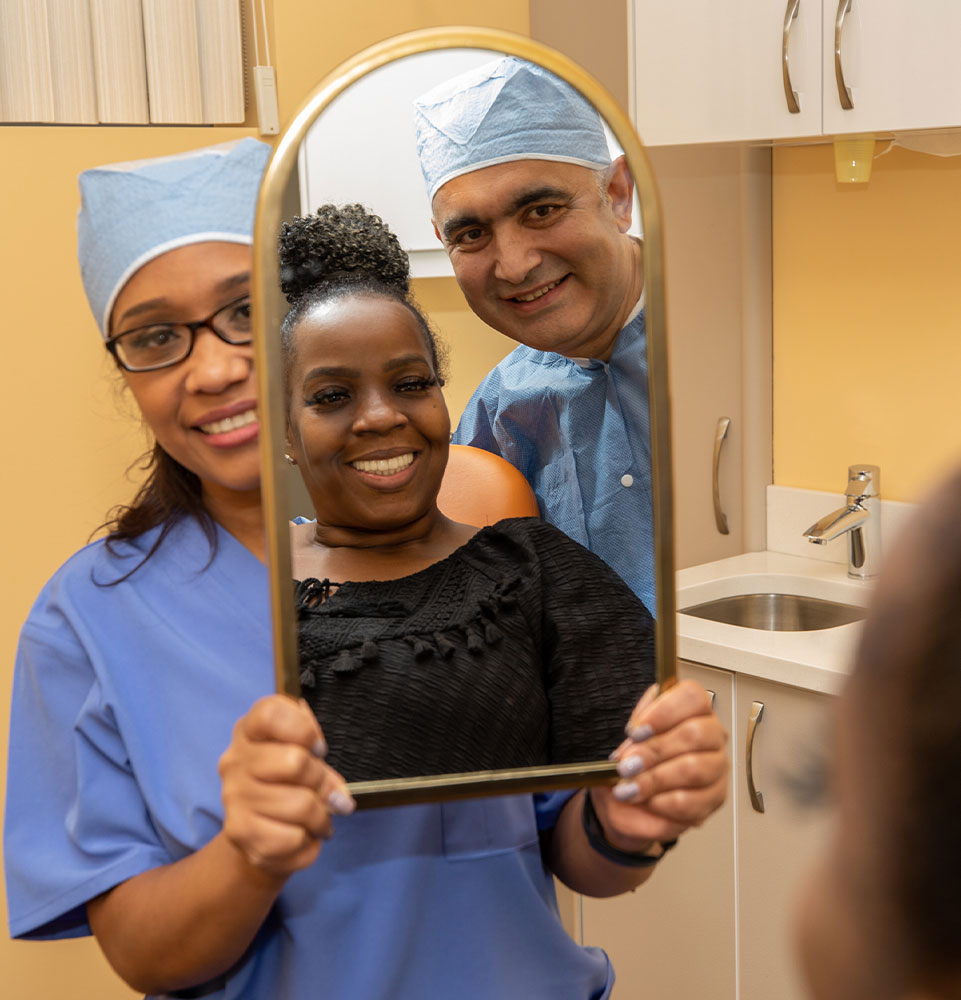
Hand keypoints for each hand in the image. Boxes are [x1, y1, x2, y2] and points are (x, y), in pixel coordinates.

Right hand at [218, 695, 353, 876]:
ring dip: (320, 817)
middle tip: (324, 792)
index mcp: (250, 731)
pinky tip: (301, 836)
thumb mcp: (306, 756)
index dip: (304, 730)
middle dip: (321, 781)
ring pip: (300, 805)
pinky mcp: (238, 832)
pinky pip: (291, 839)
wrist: (258, 830)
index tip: (318, 748)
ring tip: (318, 819)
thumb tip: (338, 796)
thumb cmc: (288, 782)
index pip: (270, 714)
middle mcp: (235, 760)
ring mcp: (233, 797)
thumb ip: (323, 765)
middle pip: (294, 761)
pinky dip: (307, 843)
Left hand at [591, 679, 728, 851]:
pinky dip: (664, 803)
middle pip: (695, 734)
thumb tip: (638, 728)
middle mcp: (712, 734)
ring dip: (655, 780)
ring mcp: (717, 766)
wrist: (632, 791)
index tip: (636, 731)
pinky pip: (692, 801)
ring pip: (694, 769)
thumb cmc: (637, 756)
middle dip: (654, 751)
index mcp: (694, 708)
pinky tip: (649, 800)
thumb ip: (636, 724)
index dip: (664, 712)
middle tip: (627, 764)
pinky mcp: (715, 797)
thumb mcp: (630, 733)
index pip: (693, 697)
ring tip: (631, 786)